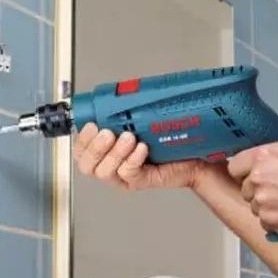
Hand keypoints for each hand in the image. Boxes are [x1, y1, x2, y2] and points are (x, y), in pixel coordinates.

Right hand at [73, 123, 204, 189]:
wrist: (196, 154)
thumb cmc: (169, 139)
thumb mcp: (141, 121)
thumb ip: (124, 112)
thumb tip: (116, 95)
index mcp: (105, 150)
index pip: (81, 150)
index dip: (82, 139)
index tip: (92, 124)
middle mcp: (112, 165)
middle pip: (87, 165)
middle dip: (94, 148)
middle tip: (107, 132)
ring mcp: (125, 176)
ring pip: (105, 171)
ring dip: (114, 153)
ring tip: (129, 137)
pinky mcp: (140, 182)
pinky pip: (128, 173)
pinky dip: (132, 159)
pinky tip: (141, 148)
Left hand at [227, 136, 277, 236]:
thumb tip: (274, 147)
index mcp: (263, 157)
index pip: (234, 166)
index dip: (242, 171)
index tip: (248, 174)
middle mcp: (258, 178)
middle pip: (244, 187)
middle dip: (257, 188)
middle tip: (277, 188)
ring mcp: (262, 200)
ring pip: (253, 204)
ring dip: (265, 204)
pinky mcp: (268, 219)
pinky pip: (263, 220)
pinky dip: (273, 219)